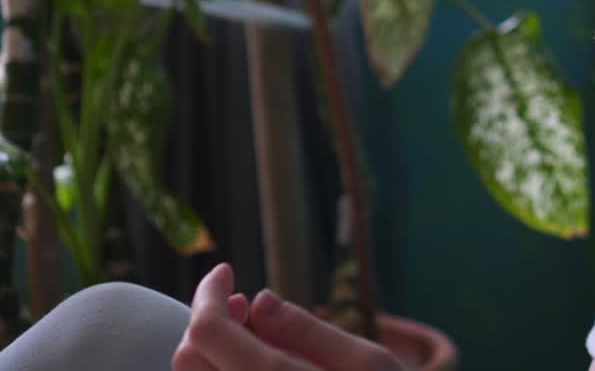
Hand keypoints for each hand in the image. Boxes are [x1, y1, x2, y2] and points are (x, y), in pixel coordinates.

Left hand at [173, 263, 400, 370]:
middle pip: (188, 358)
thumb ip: (308, 330)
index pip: (208, 329)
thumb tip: (259, 300)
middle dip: (209, 320)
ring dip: (212, 352)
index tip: (226, 271)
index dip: (208, 292)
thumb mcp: (368, 364)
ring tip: (253, 338)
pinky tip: (257, 368)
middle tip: (245, 305)